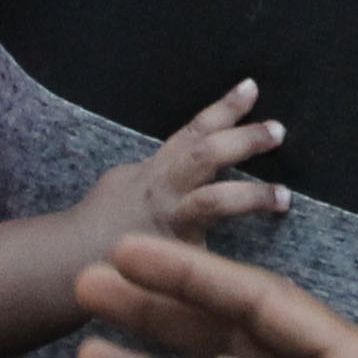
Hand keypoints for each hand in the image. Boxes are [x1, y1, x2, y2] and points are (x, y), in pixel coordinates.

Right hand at [80, 78, 289, 248]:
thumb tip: (179, 165)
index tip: (252, 87)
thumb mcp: (123, 183)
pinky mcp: (176, 256)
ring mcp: (170, 222)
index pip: (193, 130)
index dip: (224, 108)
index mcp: (157, 168)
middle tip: (277, 130)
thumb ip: (156, 173)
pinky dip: (233, 259)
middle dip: (243, 140)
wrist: (73, 259)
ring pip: (213, 201)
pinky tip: (267, 269)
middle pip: (205, 154)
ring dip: (252, 195)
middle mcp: (165, 189)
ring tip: (284, 196)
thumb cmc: (99, 222)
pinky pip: (212, 256)